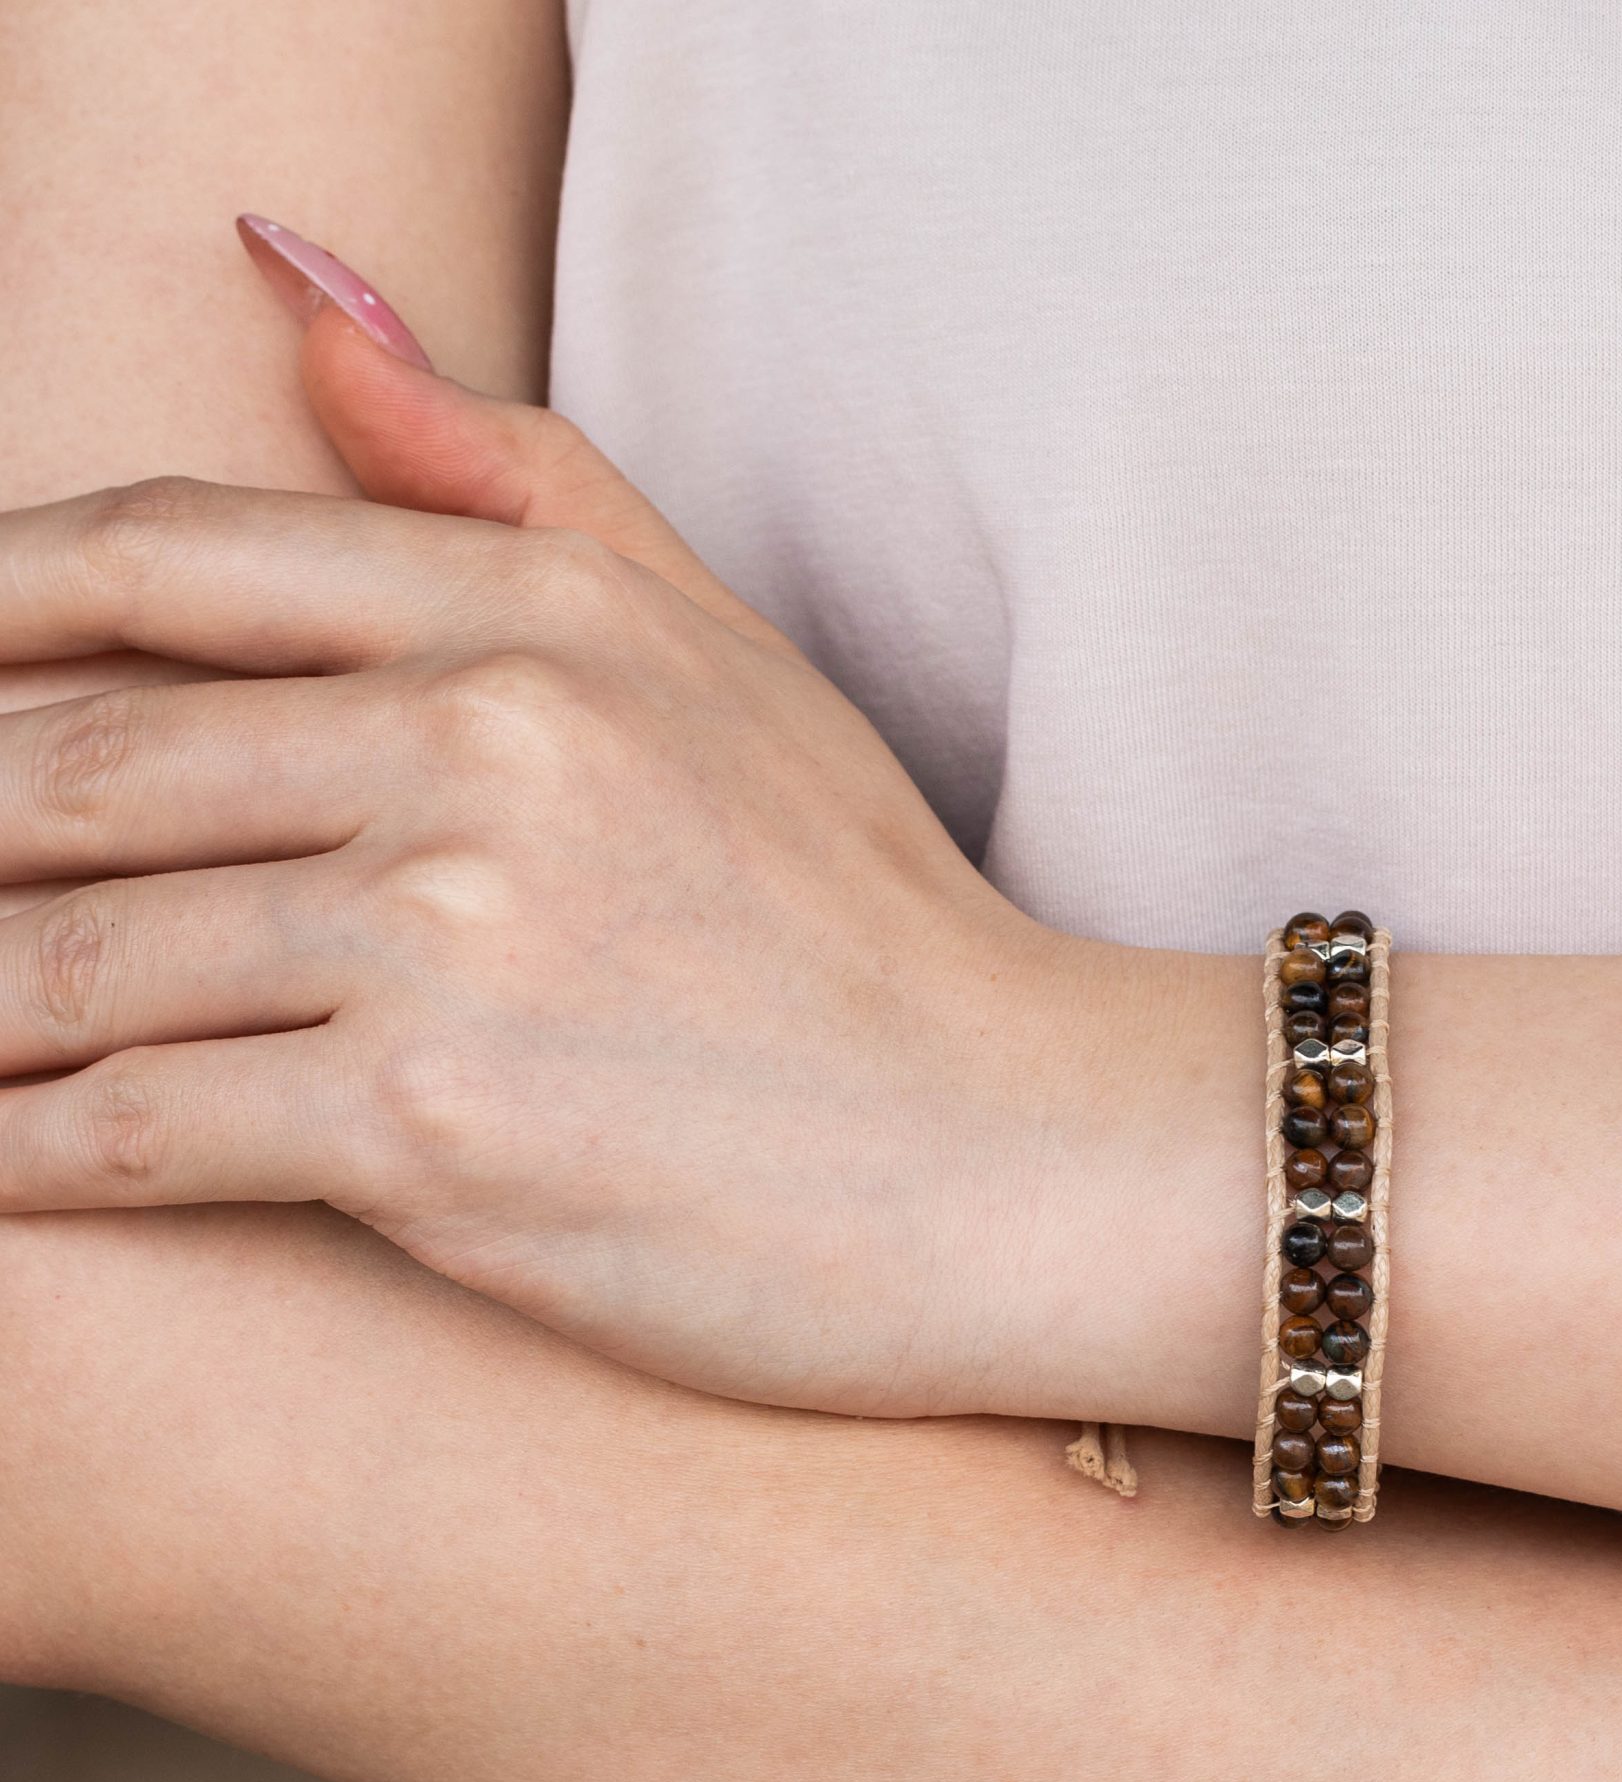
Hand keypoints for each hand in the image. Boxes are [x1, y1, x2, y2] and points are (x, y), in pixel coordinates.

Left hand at [0, 262, 1255, 1421]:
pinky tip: (5, 1163)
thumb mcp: (729, 658)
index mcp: (540, 623)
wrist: (1028, 1160)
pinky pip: (134, 1129)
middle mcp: (479, 752)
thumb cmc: (876, 930)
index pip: (165, 555)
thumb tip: (294, 285)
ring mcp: (450, 940)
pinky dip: (31, 1156)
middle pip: (76, 761)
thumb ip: (516, 479)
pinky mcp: (433, 1131)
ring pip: (76, 956)